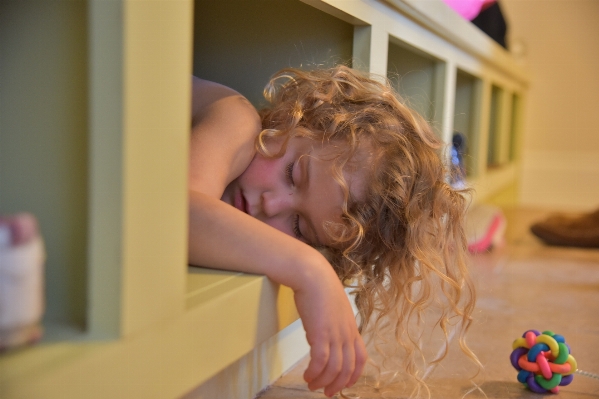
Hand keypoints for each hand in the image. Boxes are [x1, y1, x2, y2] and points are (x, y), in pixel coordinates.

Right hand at [293, 266, 366, 396]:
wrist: (312, 275)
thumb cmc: (320, 287)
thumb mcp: (334, 308)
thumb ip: (334, 324)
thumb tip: (323, 337)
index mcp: (351, 327)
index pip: (361, 358)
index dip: (354, 374)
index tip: (344, 384)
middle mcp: (346, 333)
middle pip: (348, 368)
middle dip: (337, 384)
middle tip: (326, 392)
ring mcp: (334, 334)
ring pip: (334, 368)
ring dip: (322, 381)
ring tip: (312, 385)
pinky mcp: (320, 333)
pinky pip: (319, 361)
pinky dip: (314, 372)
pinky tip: (307, 375)